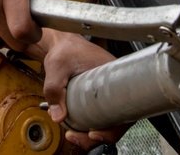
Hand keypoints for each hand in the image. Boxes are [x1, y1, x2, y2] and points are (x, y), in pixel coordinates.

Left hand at [28, 30, 128, 149]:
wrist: (62, 43)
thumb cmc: (65, 48)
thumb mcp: (56, 66)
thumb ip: (54, 88)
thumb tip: (58, 116)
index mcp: (113, 74)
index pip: (125, 107)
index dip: (114, 127)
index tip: (95, 133)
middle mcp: (116, 83)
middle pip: (119, 118)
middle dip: (102, 134)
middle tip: (80, 137)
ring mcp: (110, 90)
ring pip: (111, 118)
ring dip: (96, 131)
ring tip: (75, 135)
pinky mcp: (102, 94)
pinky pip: (104, 114)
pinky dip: (94, 124)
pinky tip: (79, 128)